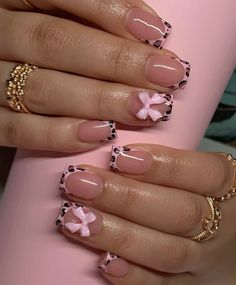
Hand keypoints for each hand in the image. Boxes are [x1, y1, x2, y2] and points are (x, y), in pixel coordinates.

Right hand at [0, 0, 189, 151]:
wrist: (3, 72)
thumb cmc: (39, 44)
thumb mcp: (53, 16)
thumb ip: (86, 18)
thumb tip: (145, 30)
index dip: (109, 10)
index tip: (156, 34)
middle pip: (54, 43)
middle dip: (116, 62)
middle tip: (166, 77)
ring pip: (41, 89)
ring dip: (97, 100)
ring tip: (143, 109)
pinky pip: (18, 130)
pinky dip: (59, 134)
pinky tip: (101, 134)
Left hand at [56, 144, 235, 284]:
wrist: (229, 244)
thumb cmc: (201, 196)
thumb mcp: (196, 175)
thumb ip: (166, 165)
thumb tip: (115, 150)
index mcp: (225, 187)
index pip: (203, 173)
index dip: (163, 165)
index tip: (119, 156)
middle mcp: (219, 224)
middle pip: (179, 212)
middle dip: (125, 198)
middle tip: (81, 184)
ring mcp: (203, 258)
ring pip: (167, 250)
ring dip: (118, 235)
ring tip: (77, 219)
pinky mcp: (189, 283)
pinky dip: (133, 276)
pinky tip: (103, 262)